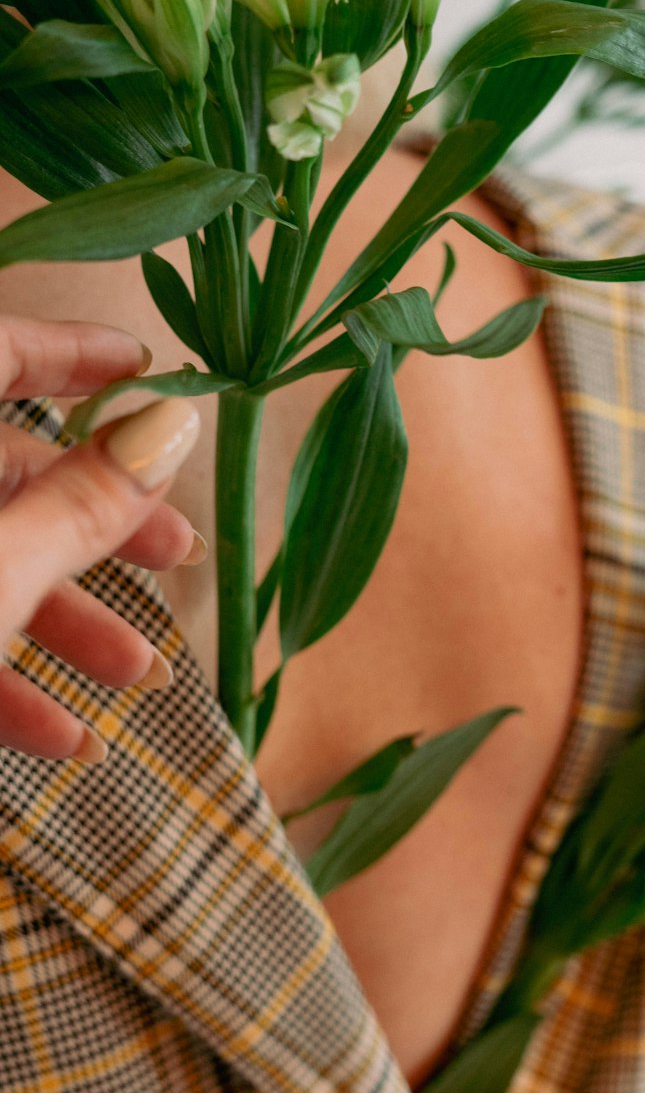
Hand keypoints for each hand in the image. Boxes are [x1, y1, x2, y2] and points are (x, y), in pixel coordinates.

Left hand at [0, 316, 202, 763]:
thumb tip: (171, 429)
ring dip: (68, 622)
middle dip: (99, 523)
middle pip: (4, 476)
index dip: (71, 353)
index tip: (150, 365)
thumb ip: (81, 507)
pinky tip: (68, 739)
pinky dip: (4, 683)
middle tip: (179, 551)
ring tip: (142, 672)